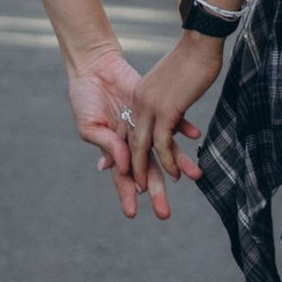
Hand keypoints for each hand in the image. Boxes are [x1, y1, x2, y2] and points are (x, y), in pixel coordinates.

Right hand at [68, 45, 184, 219]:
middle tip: (165, 214)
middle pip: (149, 170)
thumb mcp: (89, 126)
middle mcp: (134, 142)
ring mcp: (147, 126)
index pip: (123, 177)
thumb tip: (122, 166)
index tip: (132, 213)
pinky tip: (194, 135)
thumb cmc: (85, 98)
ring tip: (195, 175)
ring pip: (166, 149)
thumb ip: (107, 145)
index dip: (127, 194)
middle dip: (157, 192)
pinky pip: (175, 119)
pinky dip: (183, 127)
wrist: (96, 67)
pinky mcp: (157, 107)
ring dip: (180, 163)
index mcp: (115, 149)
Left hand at [122, 32, 222, 200]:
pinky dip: (167, 162)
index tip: (137, 175)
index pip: (132, 133)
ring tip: (153, 194)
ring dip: (149, 174)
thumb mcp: (174, 84)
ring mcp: (150, 107)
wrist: (199, 41)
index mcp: (141, 97)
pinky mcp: (165, 109)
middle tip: (138, 194)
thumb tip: (175, 114)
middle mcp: (140, 104)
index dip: (135, 155)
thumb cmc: (194, 58)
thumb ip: (169, 101)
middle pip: (133, 145)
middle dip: (134, 173)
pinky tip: (175, 175)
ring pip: (144, 149)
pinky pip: (161, 144)